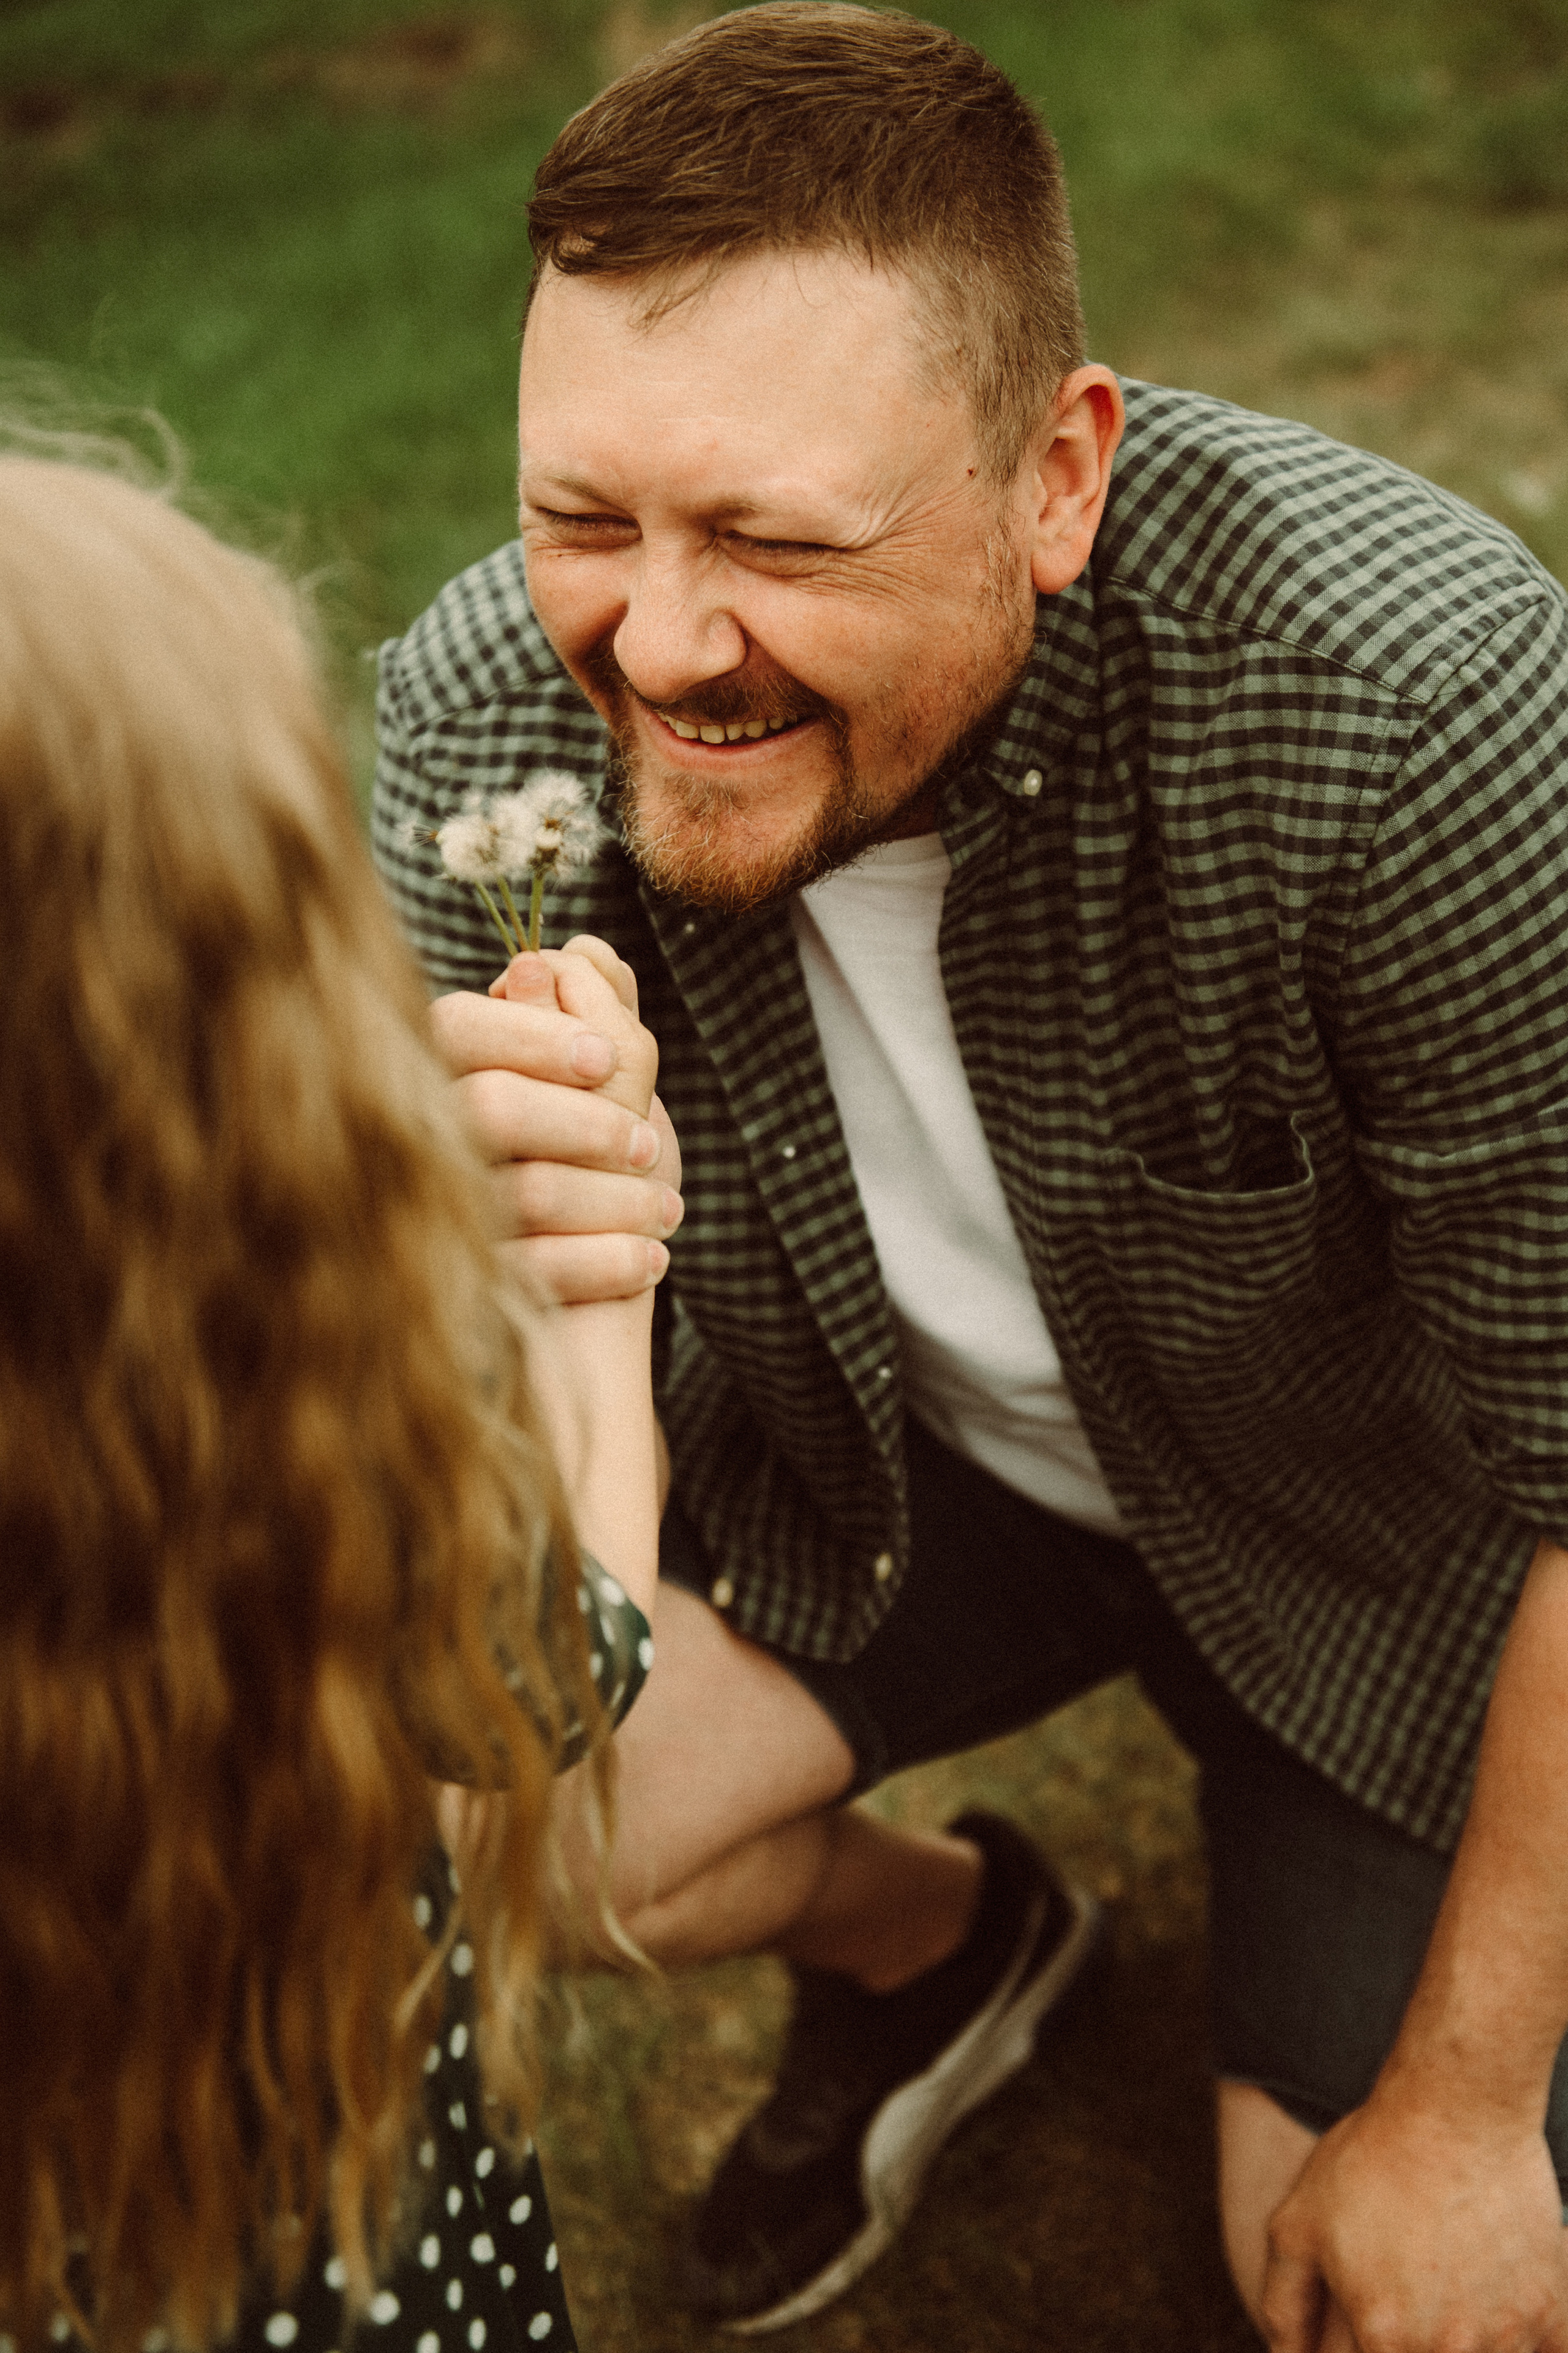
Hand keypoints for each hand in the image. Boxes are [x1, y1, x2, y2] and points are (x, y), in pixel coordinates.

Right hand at [430, 936, 682, 1301]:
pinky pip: (535, 1273)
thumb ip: (593, 1013)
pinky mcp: (461, 1294)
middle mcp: (417, 1140)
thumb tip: (585, 949)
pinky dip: (606, 1261)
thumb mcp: (601, 1087)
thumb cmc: (583, 1171)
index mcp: (439, 1072)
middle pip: (489, 1107)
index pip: (460, 1028)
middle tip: (648, 1144)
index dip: (533, 1037)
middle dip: (585, 1122)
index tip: (606, 1060)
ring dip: (614, 1198)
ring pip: (524, 1192)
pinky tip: (651, 1259)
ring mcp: (430, 1221)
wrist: (573, 1304)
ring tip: (668, 1209)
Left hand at [1262, 2091, 1567, 2351]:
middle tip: (1407, 2285)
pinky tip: (1490, 2296)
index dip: (1359, 2343)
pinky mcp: (1548, 2312)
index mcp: (1383, 2338)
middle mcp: (1446, 2350)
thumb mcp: (1297, 2223)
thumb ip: (1283, 2303)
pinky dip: (1514, 2334)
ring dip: (1461, 2339)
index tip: (1367, 2315)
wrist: (1457, 2112)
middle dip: (1408, 2340)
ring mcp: (1504, 2335)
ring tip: (1447, 2285)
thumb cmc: (1372, 2161)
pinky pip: (1536, 2350)